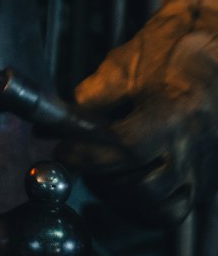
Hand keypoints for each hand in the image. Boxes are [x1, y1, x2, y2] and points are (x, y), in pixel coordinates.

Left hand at [58, 0, 217, 225]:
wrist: (211, 44)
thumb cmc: (170, 48)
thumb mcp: (124, 66)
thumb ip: (90, 100)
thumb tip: (53, 125)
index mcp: (174, 113)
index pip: (124, 148)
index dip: (87, 154)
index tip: (63, 151)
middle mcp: (192, 146)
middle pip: (139, 185)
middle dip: (100, 177)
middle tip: (79, 161)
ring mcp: (202, 166)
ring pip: (155, 205)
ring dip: (120, 196)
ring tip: (102, 174)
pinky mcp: (204, 177)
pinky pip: (174, 210)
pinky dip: (146, 209)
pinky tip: (127, 189)